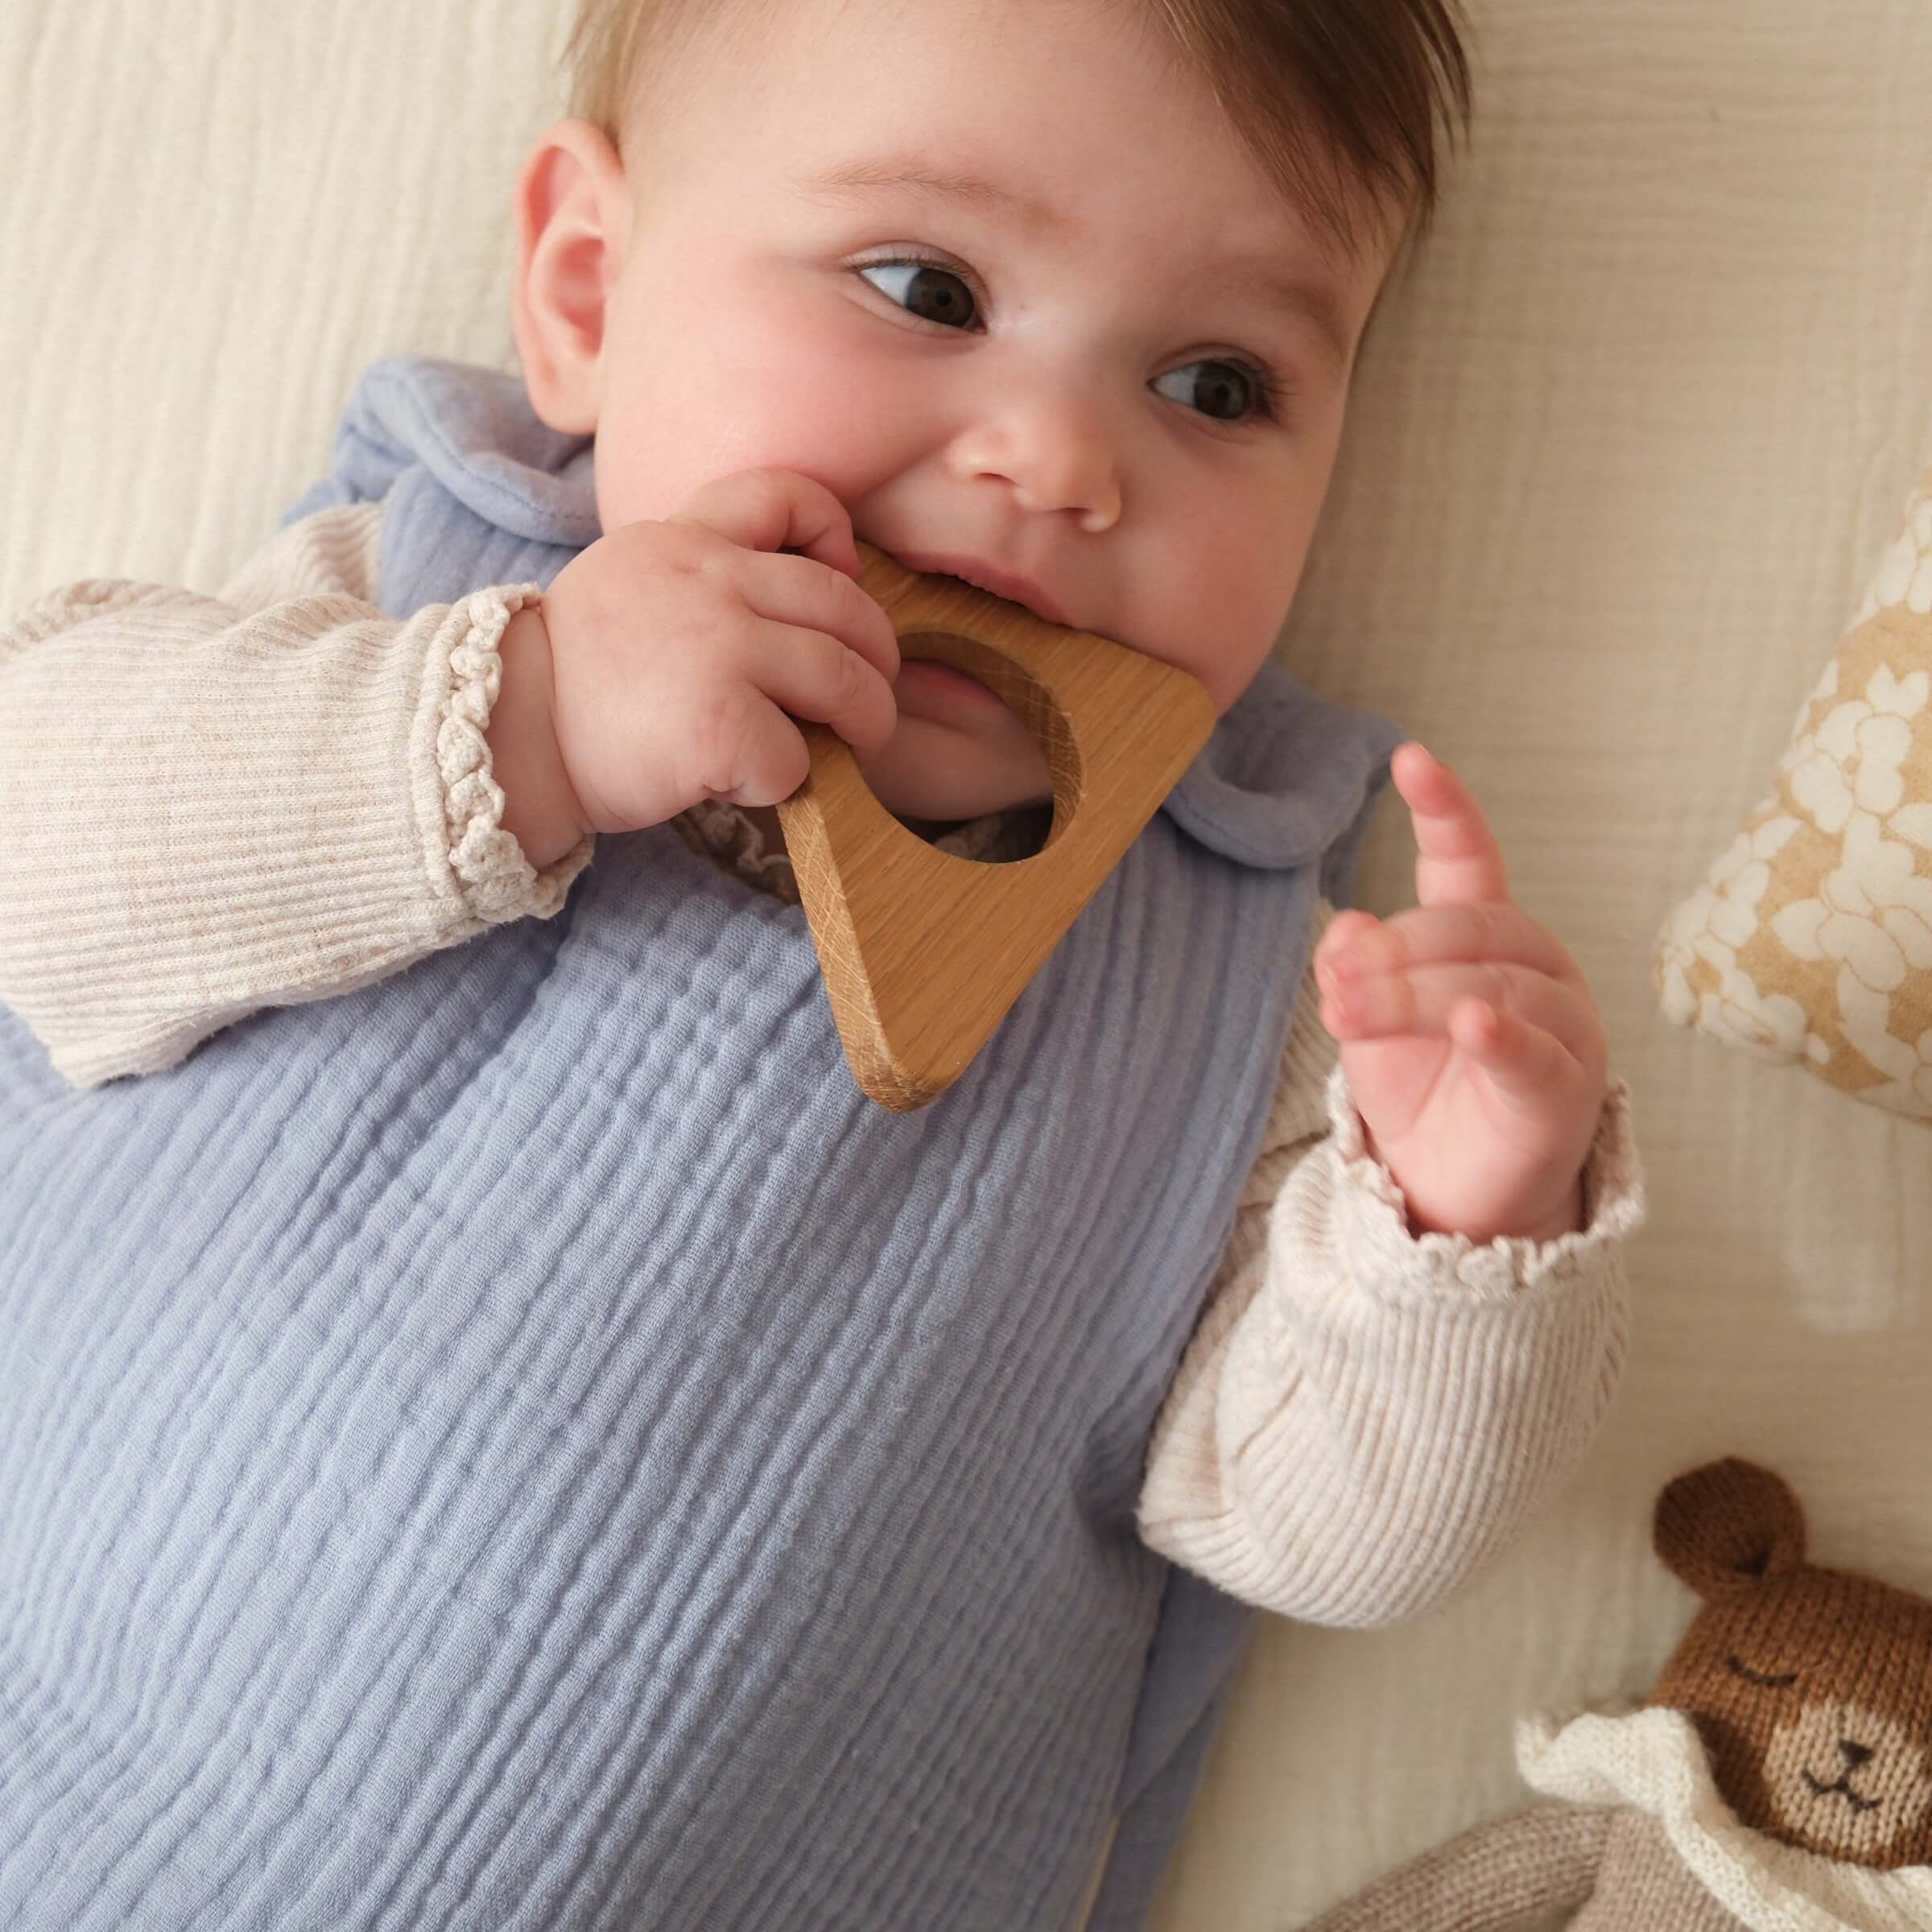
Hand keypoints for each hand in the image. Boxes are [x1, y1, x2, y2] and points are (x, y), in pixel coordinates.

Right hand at [486, 468, 901, 864]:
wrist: (506, 745)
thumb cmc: (576, 690)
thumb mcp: (628, 591)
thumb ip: (701, 583)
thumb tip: (801, 623)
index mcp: (681, 541)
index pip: (783, 493)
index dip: (834, 533)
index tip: (840, 577)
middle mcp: (707, 582)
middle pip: (843, 605)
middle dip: (877, 656)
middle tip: (869, 699)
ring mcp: (718, 649)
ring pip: (844, 680)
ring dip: (865, 723)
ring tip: (852, 749)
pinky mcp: (721, 722)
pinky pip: (799, 755)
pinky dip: (787, 782)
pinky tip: (743, 784)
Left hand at [1312, 744, 1607, 1243]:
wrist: (1451, 1189)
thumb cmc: (1419, 1089)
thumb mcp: (1367, 1021)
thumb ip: (1356, 968)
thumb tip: (1345, 927)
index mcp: (1485, 934)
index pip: (1469, 858)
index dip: (1444, 809)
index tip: (1410, 760)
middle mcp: (1536, 965)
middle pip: (1466, 930)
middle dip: (1393, 952)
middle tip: (1334, 983)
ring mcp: (1562, 1025)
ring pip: (1487, 987)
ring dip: (1409, 997)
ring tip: (1349, 1014)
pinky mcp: (1564, 1089)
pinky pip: (1534, 1053)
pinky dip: (1501, 1037)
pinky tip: (1472, 1023)